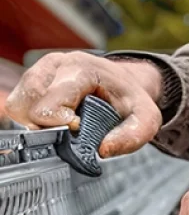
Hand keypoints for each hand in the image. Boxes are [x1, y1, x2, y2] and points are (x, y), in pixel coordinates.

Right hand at [5, 51, 163, 157]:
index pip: (49, 104)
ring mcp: (42, 70)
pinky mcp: (33, 79)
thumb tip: (102, 150)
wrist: (126, 83)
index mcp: (82, 68)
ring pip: (17, 104)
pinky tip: (52, 120)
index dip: (60, 124)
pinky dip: (29, 117)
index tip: (78, 128)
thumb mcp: (145, 118)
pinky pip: (17, 103)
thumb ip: (133, 136)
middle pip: (26, 104)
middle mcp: (57, 64)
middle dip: (45, 126)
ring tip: (61, 125)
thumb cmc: (130, 99)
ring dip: (34, 122)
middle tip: (69, 130)